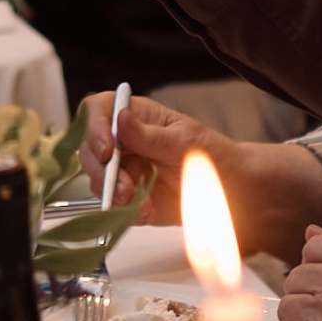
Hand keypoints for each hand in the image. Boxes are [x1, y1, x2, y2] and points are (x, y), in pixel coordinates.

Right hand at [79, 87, 235, 211]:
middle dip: (101, 169)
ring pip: (97, 179)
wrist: (231, 190)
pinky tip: (147, 209)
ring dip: (112, 192)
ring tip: (138, 200)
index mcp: (135, 116)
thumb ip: (151, 135)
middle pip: (90, 148)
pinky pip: (115, 206)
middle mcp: (123, 142)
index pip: (99, 110)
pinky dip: (127, 210)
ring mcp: (123, 171)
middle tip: (122, 185)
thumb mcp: (186, 140)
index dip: (95, 127)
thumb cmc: (212, 154)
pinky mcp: (128, 198)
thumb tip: (120, 118)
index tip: (106, 150)